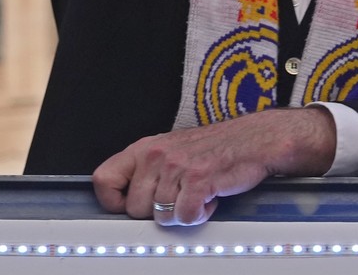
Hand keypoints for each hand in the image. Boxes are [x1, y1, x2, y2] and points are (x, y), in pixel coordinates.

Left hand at [92, 107, 334, 226]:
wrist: (253, 140)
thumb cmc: (213, 148)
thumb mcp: (170, 151)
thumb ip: (146, 172)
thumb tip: (124, 201)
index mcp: (144, 148)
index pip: (104, 179)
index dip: (113, 201)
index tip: (128, 207)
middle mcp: (157, 155)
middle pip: (134, 208)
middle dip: (156, 212)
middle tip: (178, 198)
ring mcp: (177, 166)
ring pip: (161, 216)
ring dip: (181, 213)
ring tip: (196, 195)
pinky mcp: (199, 179)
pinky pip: (186, 217)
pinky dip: (200, 215)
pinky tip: (208, 199)